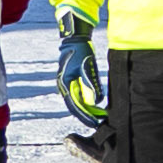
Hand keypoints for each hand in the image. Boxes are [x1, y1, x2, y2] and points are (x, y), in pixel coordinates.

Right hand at [54, 16, 105, 134]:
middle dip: (86, 115)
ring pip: (77, 101)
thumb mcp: (88, 67)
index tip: (94, 123)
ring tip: (96, 117)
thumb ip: (92, 84)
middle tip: (97, 123)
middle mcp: (64, 85)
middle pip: (75, 105)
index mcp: (65, 83)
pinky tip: (94, 105)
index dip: (85, 116)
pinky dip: (86, 100)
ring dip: (86, 109)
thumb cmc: (81, 51)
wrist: (75, 39)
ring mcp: (67, 83)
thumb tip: (98, 101)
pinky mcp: (71, 80)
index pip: (75, 105)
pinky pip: (79, 94)